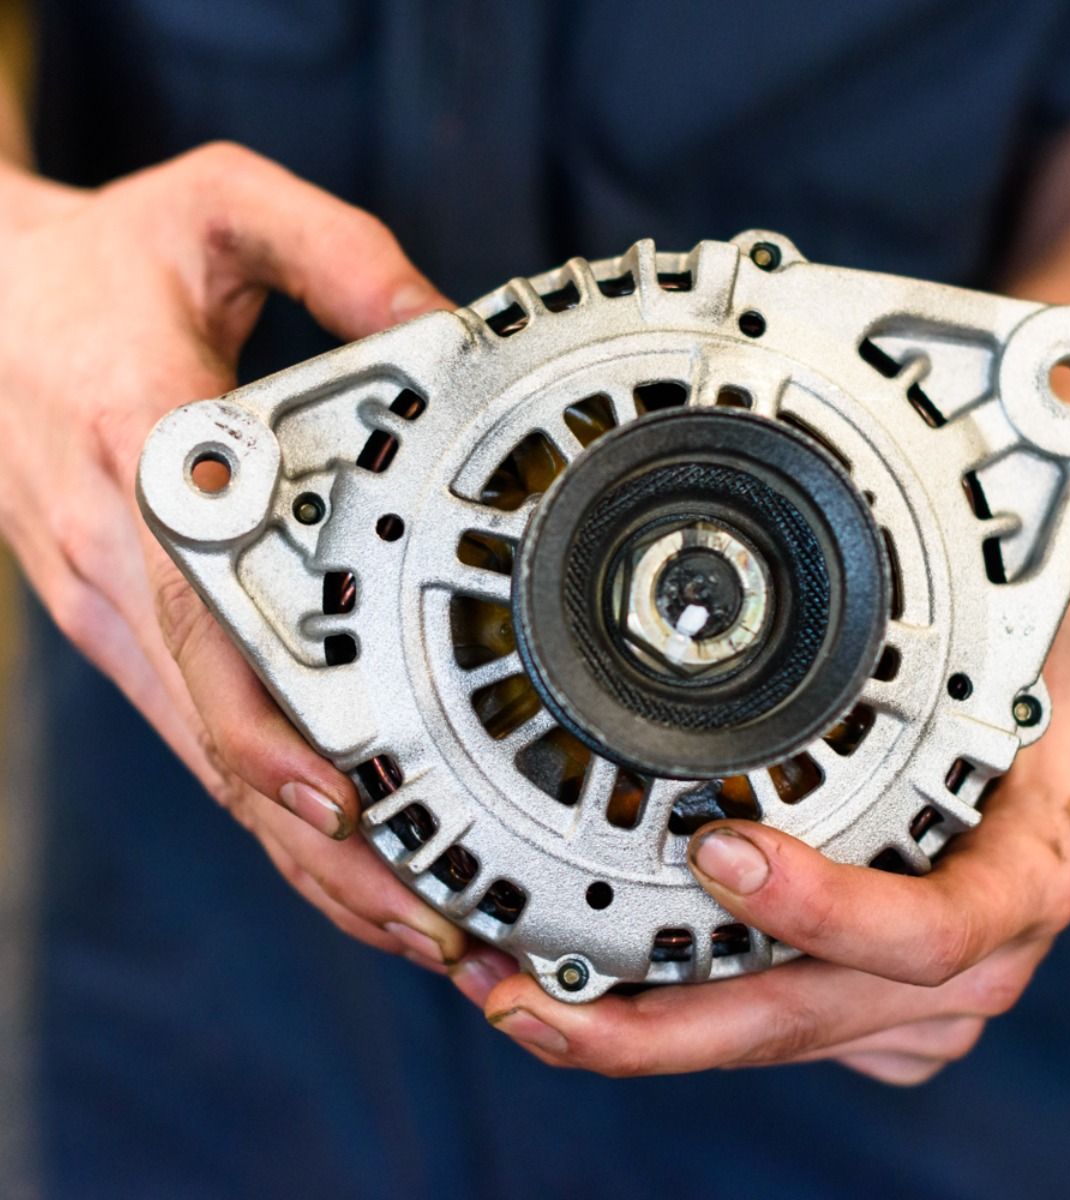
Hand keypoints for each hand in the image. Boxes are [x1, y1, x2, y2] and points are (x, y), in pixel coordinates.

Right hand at [0, 144, 466, 968]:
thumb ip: (334, 249)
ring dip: (310, 859)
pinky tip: (344, 855)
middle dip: (328, 852)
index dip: (267, 730)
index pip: (202, 627)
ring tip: (419, 926)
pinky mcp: (129, 629)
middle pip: (222, 742)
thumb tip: (440, 322)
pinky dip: (276, 808)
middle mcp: (125, 568)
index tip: (339, 804)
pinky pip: (208, 735)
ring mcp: (118, 613)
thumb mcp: (216, 206)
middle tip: (436, 923)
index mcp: (148, 468)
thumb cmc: (99, 269)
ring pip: (216, 763)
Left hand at [456, 542, 1069, 1080]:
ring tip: (523, 999)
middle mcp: (963, 949)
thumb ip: (1007, 570)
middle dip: (668, 1025)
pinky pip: (771, 1016)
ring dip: (647, 1030)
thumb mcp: (1059, 606)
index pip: (927, 930)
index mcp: (1022, 870)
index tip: (718, 851)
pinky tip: (588, 988)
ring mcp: (909, 982)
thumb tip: (983, 476)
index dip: (823, 910)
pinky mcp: (866, 981)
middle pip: (809, 1016)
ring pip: (774, 1033)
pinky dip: (674, 1012)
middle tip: (535, 1001)